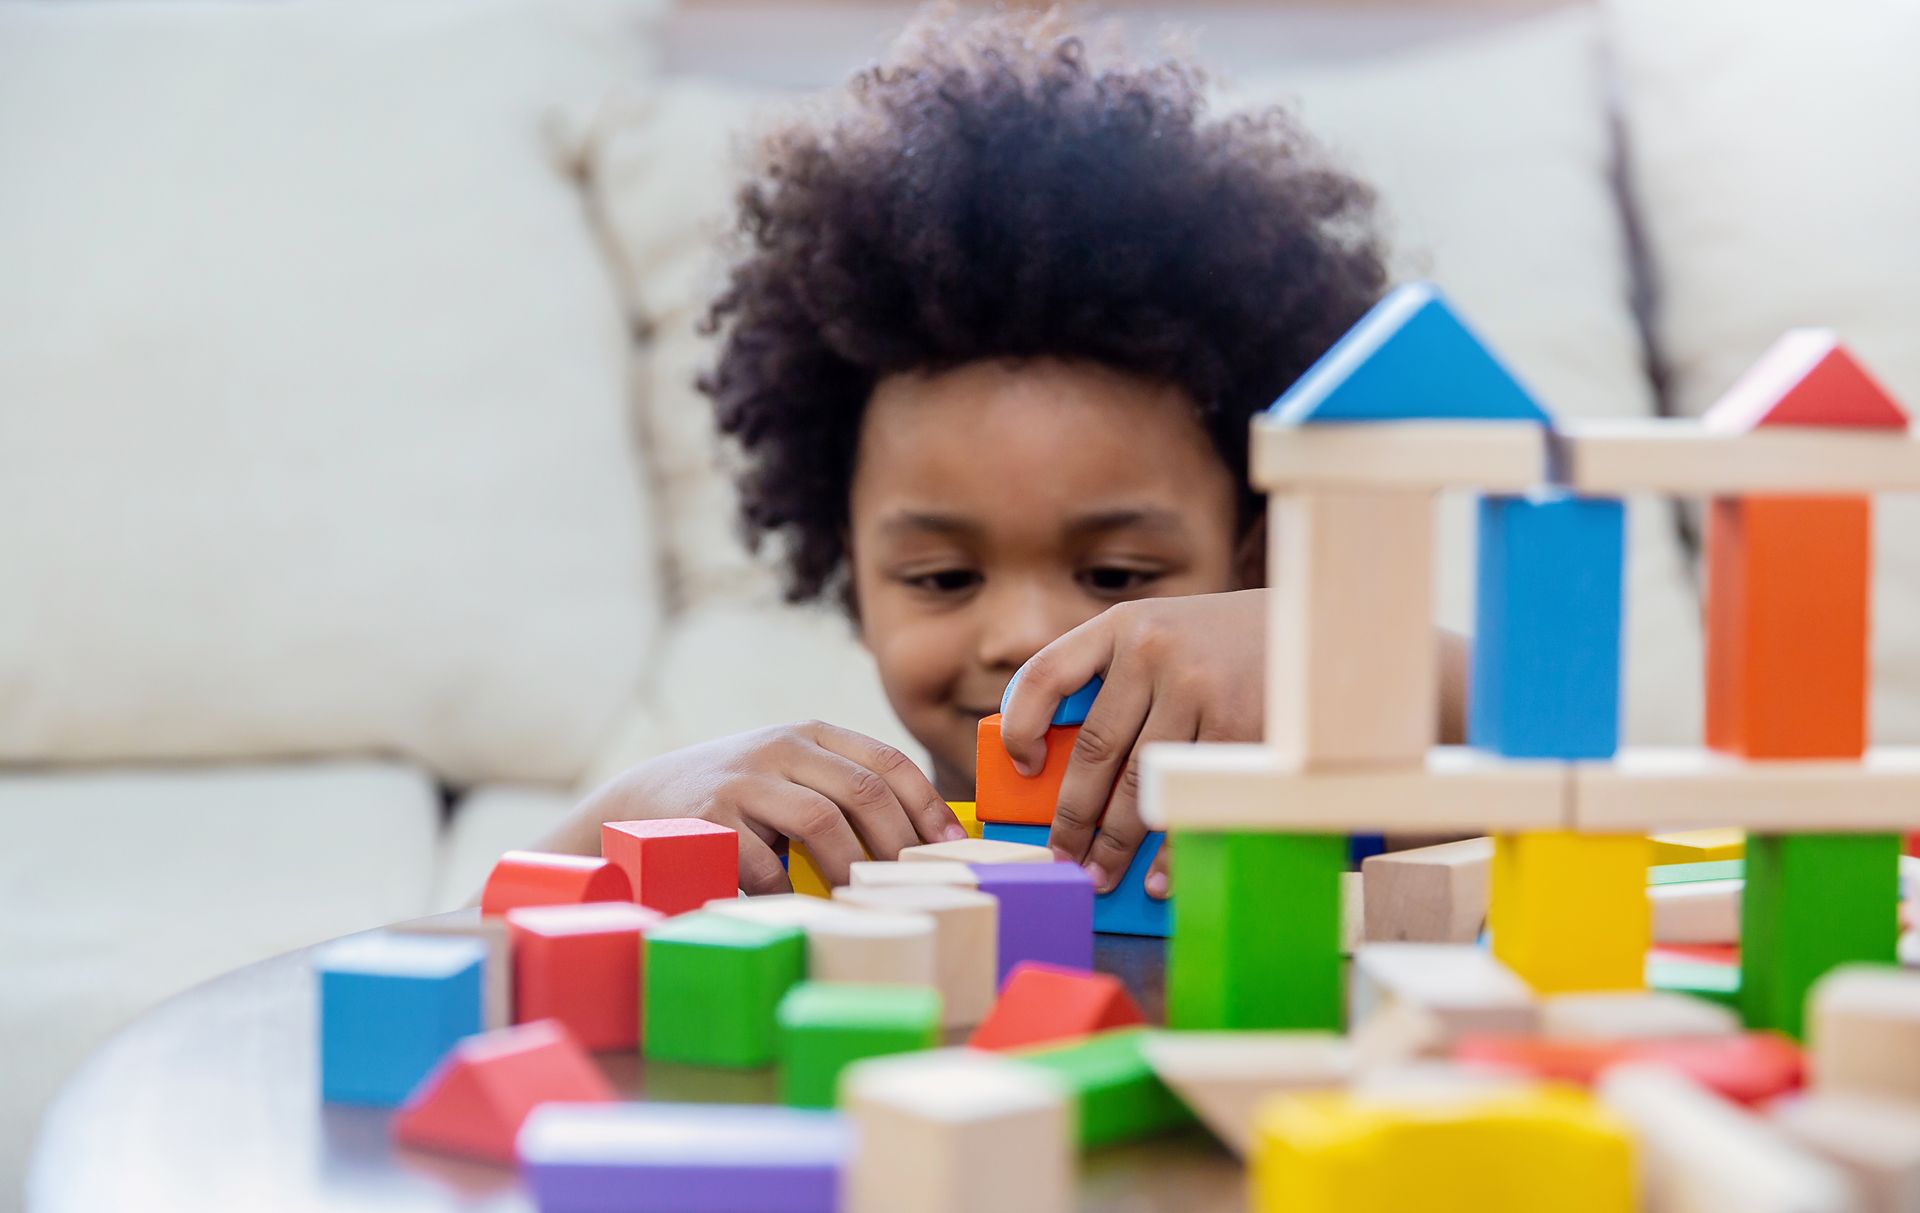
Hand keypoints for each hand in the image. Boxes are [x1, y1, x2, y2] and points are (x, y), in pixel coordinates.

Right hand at [560, 722, 964, 893]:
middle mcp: (781, 747)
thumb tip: (927, 838)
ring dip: (851, 868)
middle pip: (864, 791)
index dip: (927, 805)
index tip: (953, 848)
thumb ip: (843, 788)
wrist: (640, 802)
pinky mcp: (711, 818)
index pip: (887, 761)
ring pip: (822, 822)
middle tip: (914, 885)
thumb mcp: (790, 774)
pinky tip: (799, 906)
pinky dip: (790, 892)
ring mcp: (745, 779)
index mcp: (811, 734)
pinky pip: (767, 863)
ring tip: (862, 899)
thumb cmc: (738, 798)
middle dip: (899, 844)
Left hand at [999, 590, 1265, 897]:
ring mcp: (1199, 688)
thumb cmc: (1225, 643)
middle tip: (1061, 855)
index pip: (1047, 674)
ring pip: (1139, 784)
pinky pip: (1191, 798)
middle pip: (1095, 751)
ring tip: (1099, 875)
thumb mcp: (1164, 634)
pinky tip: (1157, 878)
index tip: (1022, 766)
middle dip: (1072, 816)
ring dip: (1115, 843)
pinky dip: (1171, 847)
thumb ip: (1116, 679)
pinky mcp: (1242, 724)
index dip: (1022, 725)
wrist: (1313, 625)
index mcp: (1123, 626)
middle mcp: (1154, 652)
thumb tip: (1061, 765)